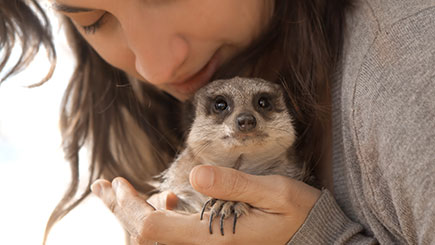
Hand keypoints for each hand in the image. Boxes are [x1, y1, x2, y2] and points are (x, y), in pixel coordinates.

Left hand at [91, 166, 320, 244]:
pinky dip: (157, 218)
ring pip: (156, 239)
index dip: (130, 207)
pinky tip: (164, 202)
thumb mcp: (275, 192)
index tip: (117, 182)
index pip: (155, 228)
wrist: (315, 237)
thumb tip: (194, 176)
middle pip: (147, 237)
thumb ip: (235, 184)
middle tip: (102, 186)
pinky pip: (173, 236)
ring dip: (134, 215)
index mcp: (215, 237)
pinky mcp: (211, 241)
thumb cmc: (299, 214)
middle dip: (120, 210)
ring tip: (119, 192)